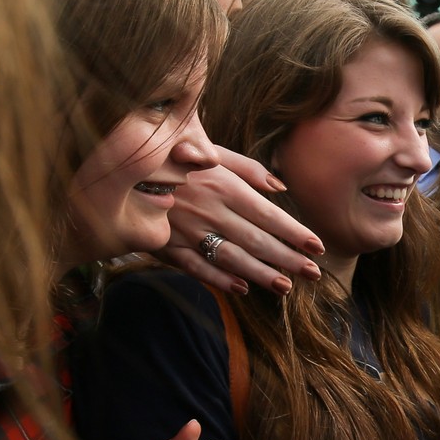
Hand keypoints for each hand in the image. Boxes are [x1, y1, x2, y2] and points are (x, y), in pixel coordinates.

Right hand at [160, 146, 323, 295]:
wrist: (122, 165)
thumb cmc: (176, 156)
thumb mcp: (213, 151)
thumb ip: (248, 169)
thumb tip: (280, 185)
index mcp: (224, 186)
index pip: (268, 215)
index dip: (294, 233)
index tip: (317, 246)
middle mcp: (210, 210)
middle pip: (256, 240)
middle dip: (287, 259)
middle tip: (312, 273)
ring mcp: (188, 230)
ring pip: (230, 258)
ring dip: (260, 274)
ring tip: (286, 287)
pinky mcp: (167, 244)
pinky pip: (196, 267)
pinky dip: (219, 279)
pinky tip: (242, 288)